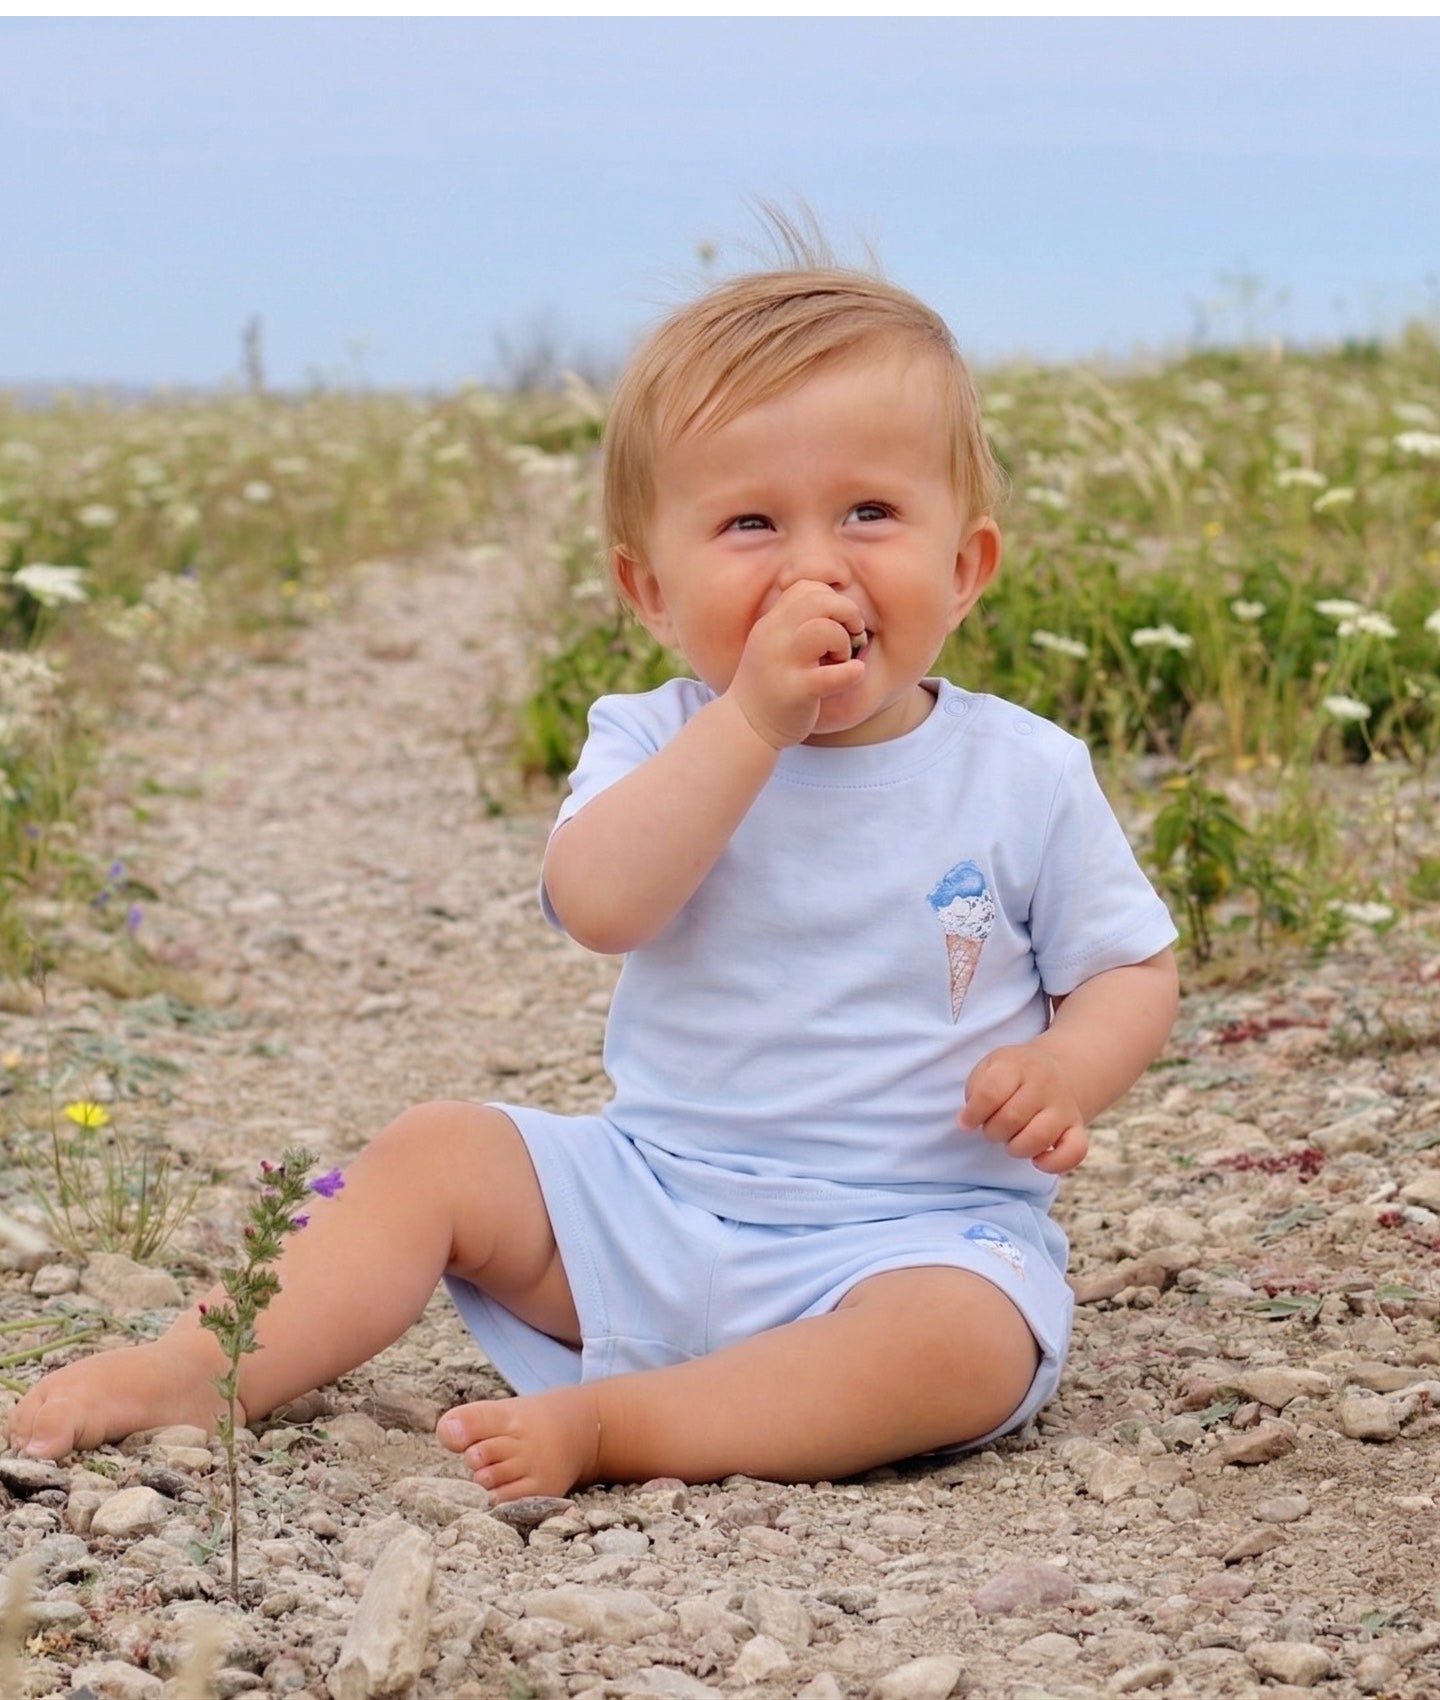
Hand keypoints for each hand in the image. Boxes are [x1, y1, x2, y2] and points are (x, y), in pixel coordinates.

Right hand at [727, 579, 866, 748]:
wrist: (744, 727)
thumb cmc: (769, 685)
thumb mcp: (775, 645)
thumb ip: (796, 625)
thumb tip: (838, 610)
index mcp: (771, 624)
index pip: (806, 588)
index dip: (831, 599)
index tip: (838, 622)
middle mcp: (773, 637)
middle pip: (819, 600)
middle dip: (847, 613)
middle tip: (852, 635)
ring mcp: (782, 664)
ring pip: (824, 630)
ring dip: (843, 641)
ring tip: (840, 659)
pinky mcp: (795, 692)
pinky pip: (832, 675)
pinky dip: (852, 672)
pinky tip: (854, 674)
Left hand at [960, 1044, 1089, 1174]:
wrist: (1051, 1070)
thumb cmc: (1009, 1076)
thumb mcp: (987, 1069)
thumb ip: (975, 1092)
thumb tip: (966, 1124)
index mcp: (1017, 1065)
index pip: (990, 1094)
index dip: (973, 1114)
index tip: (967, 1121)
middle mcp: (1045, 1083)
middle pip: (1012, 1118)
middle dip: (993, 1131)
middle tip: (992, 1127)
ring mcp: (1064, 1106)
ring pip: (1039, 1137)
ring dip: (1016, 1147)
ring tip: (1012, 1139)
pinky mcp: (1077, 1128)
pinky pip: (1074, 1152)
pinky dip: (1053, 1163)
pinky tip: (1037, 1160)